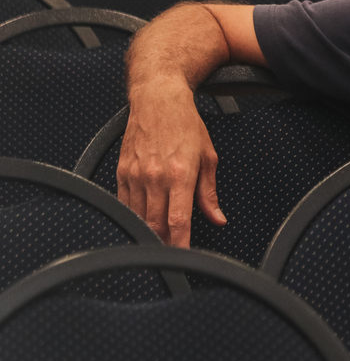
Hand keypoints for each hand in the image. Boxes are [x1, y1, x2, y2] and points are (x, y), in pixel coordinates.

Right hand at [118, 83, 225, 247]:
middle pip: (156, 225)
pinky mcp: (121, 173)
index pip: (178, 221)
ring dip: (147, 234)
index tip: (184, 260)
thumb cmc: (186, 124)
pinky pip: (125, 205)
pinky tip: (141, 225)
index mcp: (180, 174)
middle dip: (164, 245)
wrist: (157, 99)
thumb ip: (209, 192)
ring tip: (157, 246)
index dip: (180, 245)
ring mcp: (135, 176)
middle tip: (172, 258)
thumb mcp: (207, 156)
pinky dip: (133, 218)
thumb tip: (217, 219)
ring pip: (138, 218)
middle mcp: (155, 177)